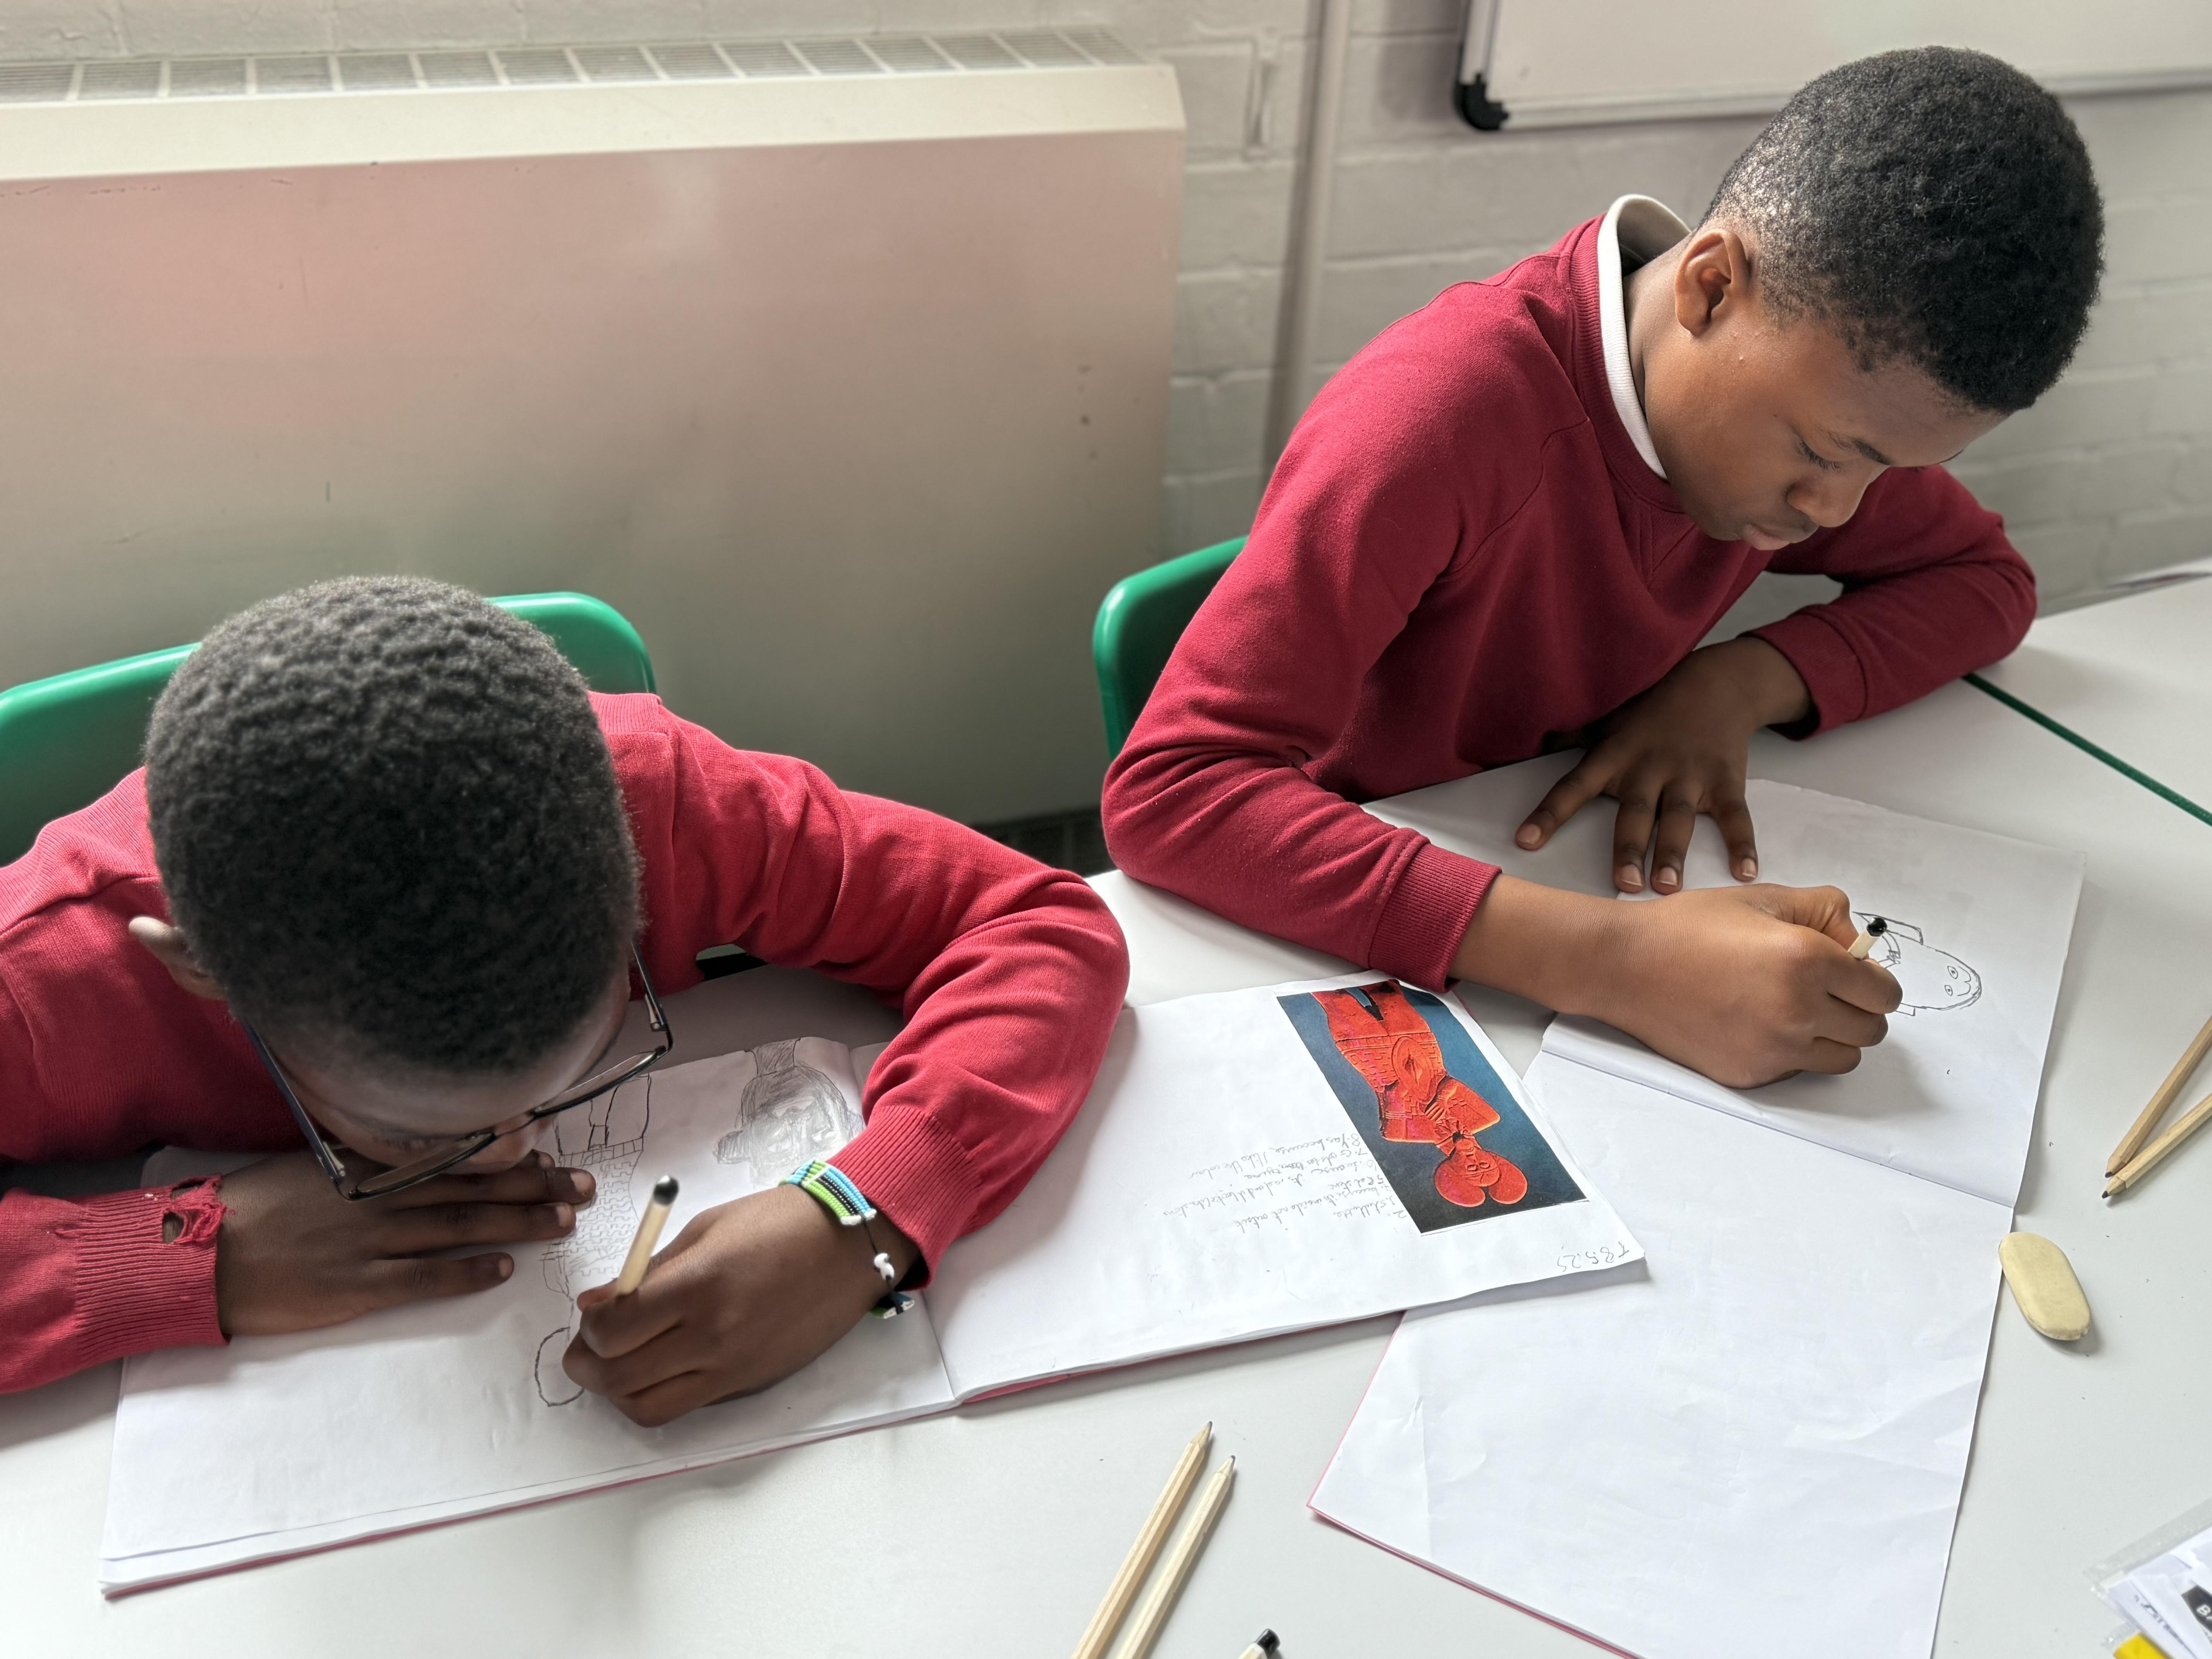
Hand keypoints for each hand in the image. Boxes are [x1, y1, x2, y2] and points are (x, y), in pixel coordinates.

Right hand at [212, 1149, 589, 1335]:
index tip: (547, 1155)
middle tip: (582, 1186)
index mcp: (369, 1168)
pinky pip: (423, 1277)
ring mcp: (371, 1242)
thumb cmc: (251, 1209)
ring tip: (562, 1221)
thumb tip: (411, 1148)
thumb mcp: (310, 1168)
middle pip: (471, 1187)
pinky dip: (466, 1271)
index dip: (505, 1157)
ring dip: (516, 1223)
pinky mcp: (357, 1285)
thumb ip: (362, 1160)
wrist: (198, 1253)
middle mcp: (379, 1199)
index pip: (453, 1157)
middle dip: (532, 1186)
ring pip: (460, 1226)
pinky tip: (504, 1269)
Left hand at [564, 1184, 917, 1426]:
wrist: (849, 1246)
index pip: (611, 1333)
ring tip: (618, 1363)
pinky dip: (657, 1394)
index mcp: (696, 1286)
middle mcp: (710, 1336)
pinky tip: (659, 1367)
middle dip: (587, 1365)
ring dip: (617, 1391)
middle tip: (588, 1345)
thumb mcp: (705, 1229)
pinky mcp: (749, 1383)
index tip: (596, 1310)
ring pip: (646, 1407)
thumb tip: (595, 1304)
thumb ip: (648, 1272)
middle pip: (618, 1379)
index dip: (589, 1328)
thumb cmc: (778, 1222)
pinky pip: (685, 1405)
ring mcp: (731, 1368)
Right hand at [1451, 877, 1898, 1087]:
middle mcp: (1798, 1010)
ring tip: (1795, 1011)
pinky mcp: (1750, 1074)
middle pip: (1871, 1031)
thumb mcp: (1761, 898)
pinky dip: (1790, 1052)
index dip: (1874, 980)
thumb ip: (1824, 911)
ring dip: (1832, 1037)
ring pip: (1842, 1059)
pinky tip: (1757, 1023)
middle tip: (1827, 991)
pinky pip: (1797, 1070)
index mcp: (1808, 960)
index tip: (1856, 974)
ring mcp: (1774, 1049)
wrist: (1625, 966)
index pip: (1884, 993)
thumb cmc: (1688, 927)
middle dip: (1857, 1009)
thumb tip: (1858, 942)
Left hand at [1515, 638, 1810, 894]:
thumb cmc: (1654, 707)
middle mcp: (1649, 767)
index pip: (1574, 786)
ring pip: (1678, 819)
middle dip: (1628, 848)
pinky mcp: (1726, 780)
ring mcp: (1689, 775)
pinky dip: (1742, 843)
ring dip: (1673, 853)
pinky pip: (1734, 816)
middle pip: (1635, 812)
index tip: (1524, 841)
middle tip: (1623, 885)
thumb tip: (1538, 740)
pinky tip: (1745, 872)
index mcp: (1615, 755)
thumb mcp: (1611, 717)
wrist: (1718, 683)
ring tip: (1667, 887)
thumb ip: (1576, 735)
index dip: (1549, 814)